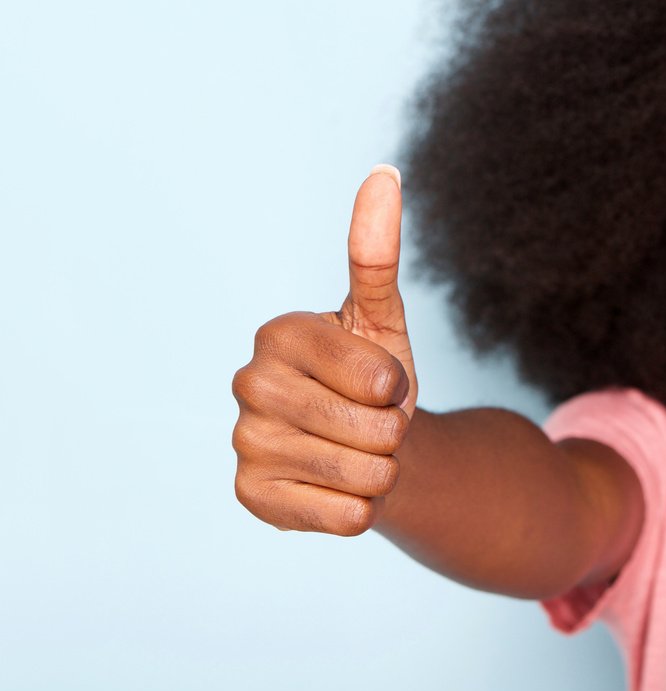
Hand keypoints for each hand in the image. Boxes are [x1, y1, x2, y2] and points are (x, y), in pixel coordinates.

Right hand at [232, 165, 419, 534]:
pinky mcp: (250, 497)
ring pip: (362, 474)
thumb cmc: (375, 381)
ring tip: (358, 454)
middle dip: (392, 433)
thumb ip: (377, 253)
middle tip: (371, 424)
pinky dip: (359, 510)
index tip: (380, 382)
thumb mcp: (384, 318)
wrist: (367, 449)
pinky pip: (343, 517)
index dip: (397, 386)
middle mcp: (248, 383)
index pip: (377, 376)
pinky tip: (337, 487)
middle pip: (372, 429)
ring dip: (380, 472)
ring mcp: (243, 442)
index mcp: (279, 333)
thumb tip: (384, 174)